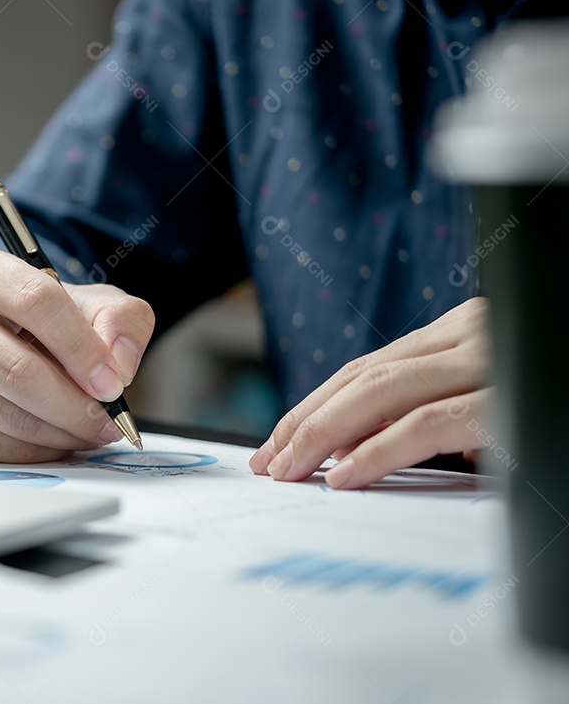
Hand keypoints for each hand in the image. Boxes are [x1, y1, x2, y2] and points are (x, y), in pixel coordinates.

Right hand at [0, 247, 154, 461]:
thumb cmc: (41, 321)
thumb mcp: (92, 303)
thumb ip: (121, 321)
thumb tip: (119, 363)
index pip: (34, 301)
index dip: (81, 348)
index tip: (112, 382)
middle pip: (18, 370)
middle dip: (76, 405)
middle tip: (109, 421)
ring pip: (9, 416)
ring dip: (63, 433)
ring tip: (90, 429)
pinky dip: (39, 452)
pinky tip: (57, 437)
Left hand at [248, 297, 490, 488]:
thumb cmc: (561, 413)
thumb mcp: (485, 407)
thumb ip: (424, 416)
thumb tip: (351, 449)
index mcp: (460, 332)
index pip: (366, 368)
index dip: (311, 407)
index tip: (275, 445)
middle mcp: (471, 333)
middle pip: (363, 376)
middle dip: (305, 423)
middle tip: (269, 464)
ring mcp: (492, 362)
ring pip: (382, 391)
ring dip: (324, 434)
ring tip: (289, 471)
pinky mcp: (507, 403)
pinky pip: (427, 423)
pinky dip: (379, 451)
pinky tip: (344, 476)